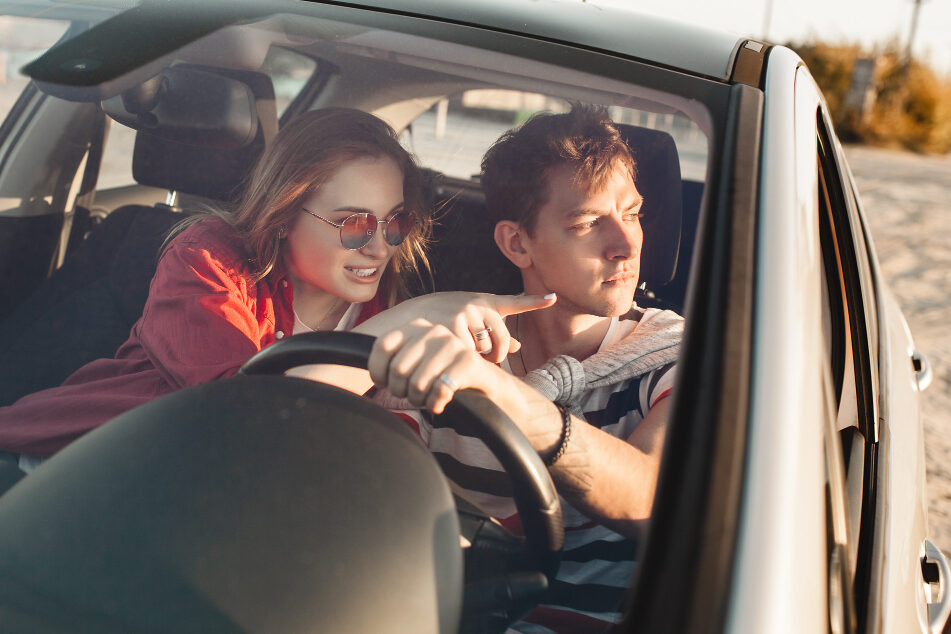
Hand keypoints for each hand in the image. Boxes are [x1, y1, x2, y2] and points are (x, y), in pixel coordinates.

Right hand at [355, 291, 555, 363]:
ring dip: (476, 357)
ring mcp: (465, 317)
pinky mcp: (452, 329)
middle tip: (486, 360)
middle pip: (500, 340)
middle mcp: (476, 307)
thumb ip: (494, 332)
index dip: (534, 300)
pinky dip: (462, 360)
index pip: (512, 303)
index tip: (552, 297)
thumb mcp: (467, 321)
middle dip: (495, 354)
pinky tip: (450, 355)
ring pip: (484, 350)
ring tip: (459, 350)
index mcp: (483, 303)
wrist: (407, 322)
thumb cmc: (439, 322)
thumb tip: (519, 345)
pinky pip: (467, 355)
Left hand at [368, 318, 507, 413]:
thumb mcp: (413, 363)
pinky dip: (436, 403)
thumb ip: (388, 362)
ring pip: (418, 383)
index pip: (381, 346)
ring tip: (428, 399)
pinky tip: (441, 403)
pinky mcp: (468, 361)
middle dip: (403, 391)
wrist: (482, 383)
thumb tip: (340, 373)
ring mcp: (451, 344)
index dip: (378, 372)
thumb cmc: (440, 375)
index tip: (386, 384)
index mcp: (414, 327)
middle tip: (414, 394)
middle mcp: (432, 330)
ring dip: (421, 400)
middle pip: (398, 370)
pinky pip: (440, 390)